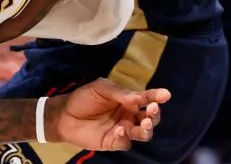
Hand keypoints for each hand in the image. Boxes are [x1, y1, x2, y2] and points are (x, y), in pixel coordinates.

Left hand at [47, 78, 170, 150]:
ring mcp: (123, 129)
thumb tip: (138, 99)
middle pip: (150, 118)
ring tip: (145, 122)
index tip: (166, 94)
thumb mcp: (101, 88)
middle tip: (152, 109)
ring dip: (147, 128)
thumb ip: (120, 93)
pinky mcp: (114, 142)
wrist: (64, 114)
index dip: (157, 96)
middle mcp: (129, 115)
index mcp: (128, 100)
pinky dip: (126, 137)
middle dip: (155, 114)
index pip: (146, 98)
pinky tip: (120, 129)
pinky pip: (126, 142)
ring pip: (143, 133)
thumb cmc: (84, 98)